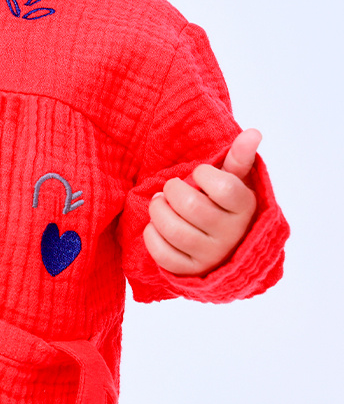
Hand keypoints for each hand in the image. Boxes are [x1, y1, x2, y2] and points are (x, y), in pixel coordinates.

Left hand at [143, 129, 260, 276]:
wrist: (225, 250)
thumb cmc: (224, 207)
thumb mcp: (234, 182)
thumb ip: (239, 158)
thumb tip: (252, 132)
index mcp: (244, 208)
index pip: (222, 186)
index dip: (203, 175)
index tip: (200, 175)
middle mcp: (230, 235)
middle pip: (191, 206)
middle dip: (172, 190)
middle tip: (170, 188)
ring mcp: (210, 255)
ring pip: (173, 230)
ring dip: (158, 210)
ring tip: (160, 203)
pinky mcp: (189, 271)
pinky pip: (162, 253)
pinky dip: (152, 235)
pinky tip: (156, 226)